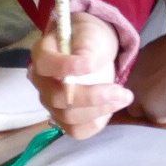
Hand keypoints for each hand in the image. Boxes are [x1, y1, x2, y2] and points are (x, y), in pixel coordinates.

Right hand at [30, 9, 135, 138]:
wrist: (94, 51)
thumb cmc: (89, 38)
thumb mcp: (90, 34)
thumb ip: (87, 47)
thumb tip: (87, 63)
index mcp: (42, 55)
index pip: (46, 64)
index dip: (65, 67)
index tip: (91, 65)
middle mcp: (41, 82)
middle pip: (58, 98)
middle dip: (92, 97)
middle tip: (120, 91)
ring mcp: (50, 103)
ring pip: (69, 118)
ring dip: (99, 111)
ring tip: (124, 97)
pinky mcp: (63, 118)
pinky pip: (76, 131)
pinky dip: (95, 124)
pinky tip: (111, 109)